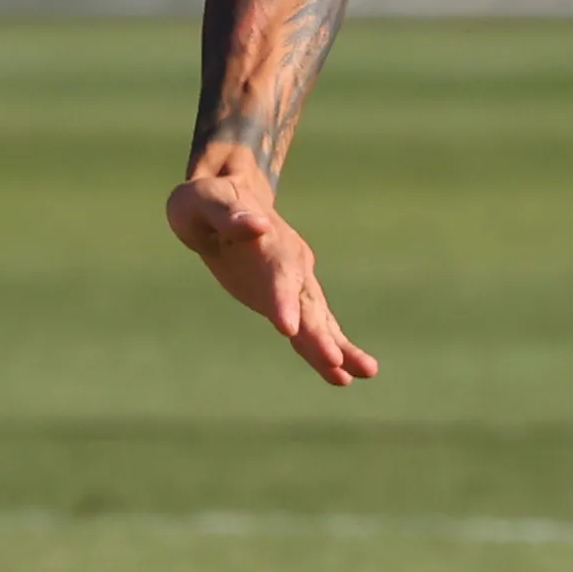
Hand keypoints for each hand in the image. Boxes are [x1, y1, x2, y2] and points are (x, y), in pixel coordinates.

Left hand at [166, 167, 376, 386]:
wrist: (226, 196)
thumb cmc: (207, 200)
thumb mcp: (206, 201)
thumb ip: (229, 215)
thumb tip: (257, 225)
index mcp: (270, 240)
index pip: (280, 274)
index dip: (283, 301)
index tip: (288, 328)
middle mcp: (291, 263)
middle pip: (307, 303)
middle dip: (320, 334)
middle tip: (335, 362)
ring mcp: (293, 281)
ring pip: (317, 318)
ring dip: (338, 346)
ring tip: (365, 372)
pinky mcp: (287, 297)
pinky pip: (309, 326)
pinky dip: (323, 349)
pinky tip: (342, 375)